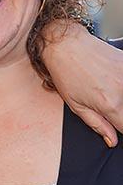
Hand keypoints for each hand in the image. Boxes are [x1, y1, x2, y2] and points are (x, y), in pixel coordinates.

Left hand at [43, 22, 122, 146]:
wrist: (66, 44)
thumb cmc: (66, 74)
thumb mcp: (76, 105)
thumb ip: (97, 124)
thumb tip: (112, 140)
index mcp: (111, 104)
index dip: (122, 129)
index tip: (116, 125)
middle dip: (122, 114)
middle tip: (111, 109)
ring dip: (122, 100)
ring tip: (106, 92)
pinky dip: (122, 85)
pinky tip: (114, 83)